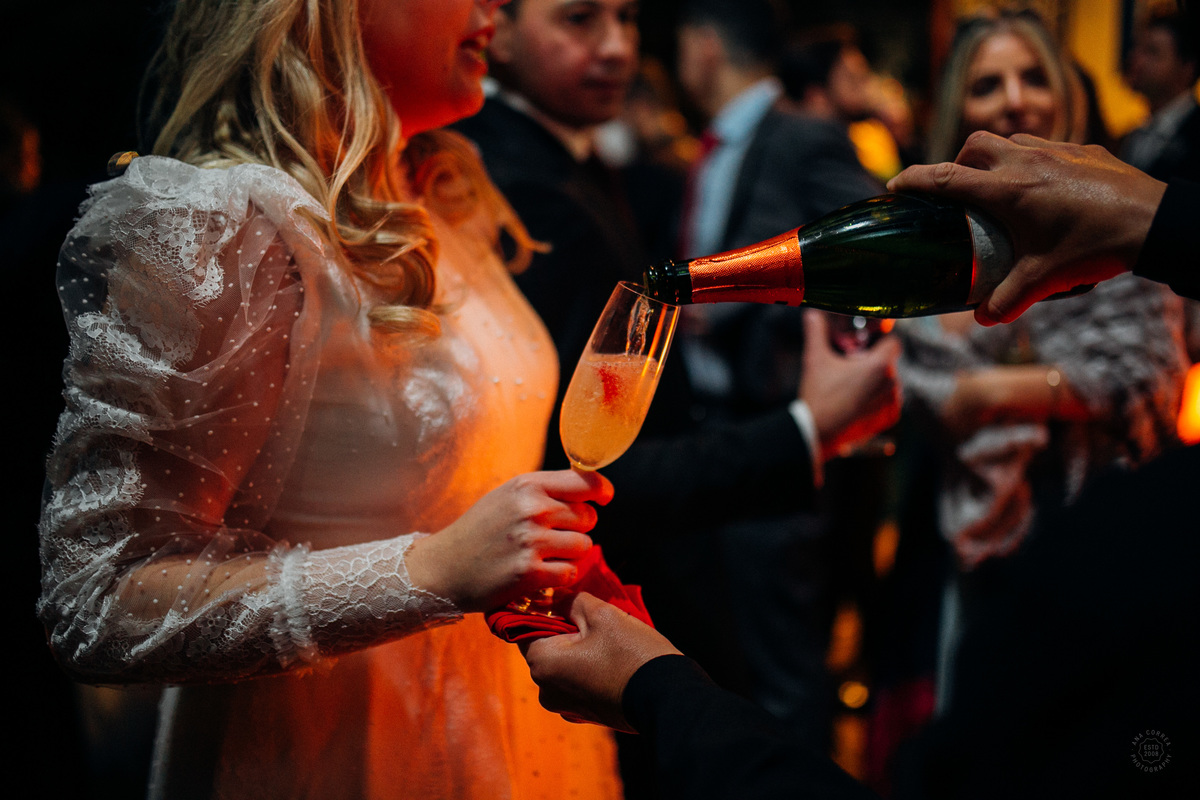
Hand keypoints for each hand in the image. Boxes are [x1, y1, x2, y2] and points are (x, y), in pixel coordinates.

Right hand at [407, 470, 612, 612]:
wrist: (443, 567)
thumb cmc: (479, 531)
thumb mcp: (507, 497)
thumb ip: (544, 490)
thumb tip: (589, 487)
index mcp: (527, 485)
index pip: (585, 482)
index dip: (600, 491)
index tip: (603, 499)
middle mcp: (531, 509)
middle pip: (588, 517)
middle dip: (578, 528)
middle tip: (553, 537)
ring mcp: (531, 541)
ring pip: (584, 546)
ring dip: (571, 555)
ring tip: (547, 556)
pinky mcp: (529, 572)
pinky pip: (570, 572)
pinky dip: (561, 576)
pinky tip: (543, 573)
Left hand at [521, 592, 680, 732]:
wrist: (668, 698)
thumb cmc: (632, 653)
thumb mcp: (602, 615)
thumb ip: (572, 601)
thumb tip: (557, 598)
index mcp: (542, 664)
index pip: (528, 626)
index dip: (548, 609)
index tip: (570, 600)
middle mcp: (546, 690)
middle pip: (547, 646)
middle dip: (568, 630)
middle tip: (597, 619)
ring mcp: (565, 706)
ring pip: (565, 664)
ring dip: (581, 649)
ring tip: (611, 640)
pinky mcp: (585, 714)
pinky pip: (578, 682)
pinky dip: (590, 669)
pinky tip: (614, 660)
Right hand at [800, 311, 901, 459]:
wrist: (816, 430)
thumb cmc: (818, 394)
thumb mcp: (815, 358)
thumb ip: (816, 331)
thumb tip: (811, 313)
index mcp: (880, 365)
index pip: (893, 342)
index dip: (880, 340)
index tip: (864, 346)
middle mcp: (891, 383)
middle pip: (888, 362)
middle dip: (871, 362)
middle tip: (848, 368)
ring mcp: (892, 403)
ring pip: (888, 382)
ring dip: (875, 381)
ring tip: (851, 387)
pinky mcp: (889, 418)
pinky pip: (888, 401)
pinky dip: (876, 400)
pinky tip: (857, 401)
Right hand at [887, 132, 1165, 325]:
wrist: (1156, 222)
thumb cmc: (1096, 246)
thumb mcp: (1046, 279)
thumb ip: (1008, 298)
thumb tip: (983, 318)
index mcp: (1007, 190)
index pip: (945, 178)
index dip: (914, 180)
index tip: (895, 186)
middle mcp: (1026, 162)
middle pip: (974, 145)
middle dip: (957, 162)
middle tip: (957, 190)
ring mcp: (1057, 150)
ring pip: (1010, 141)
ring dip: (994, 158)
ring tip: (999, 189)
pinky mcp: (1084, 149)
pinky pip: (1045, 147)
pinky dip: (1030, 161)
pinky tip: (1044, 189)